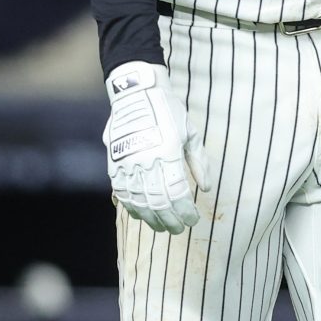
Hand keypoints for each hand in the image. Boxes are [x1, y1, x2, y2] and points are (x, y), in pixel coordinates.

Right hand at [105, 61, 210, 233]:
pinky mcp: (114, 162)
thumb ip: (199, 162)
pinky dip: (132, 207)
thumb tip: (206, 188)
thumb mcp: (190, 132)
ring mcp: (128, 162)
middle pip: (159, 202)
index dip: (186, 211)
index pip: (178, 192)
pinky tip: (142, 215)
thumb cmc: (168, 110)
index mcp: (168, 151)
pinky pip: (122, 193)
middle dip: (171, 220)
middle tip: (180, 229)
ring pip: (139, 202)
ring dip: (152, 219)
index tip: (194, 219)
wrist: (136, 91)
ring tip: (163, 227)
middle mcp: (146, 160)